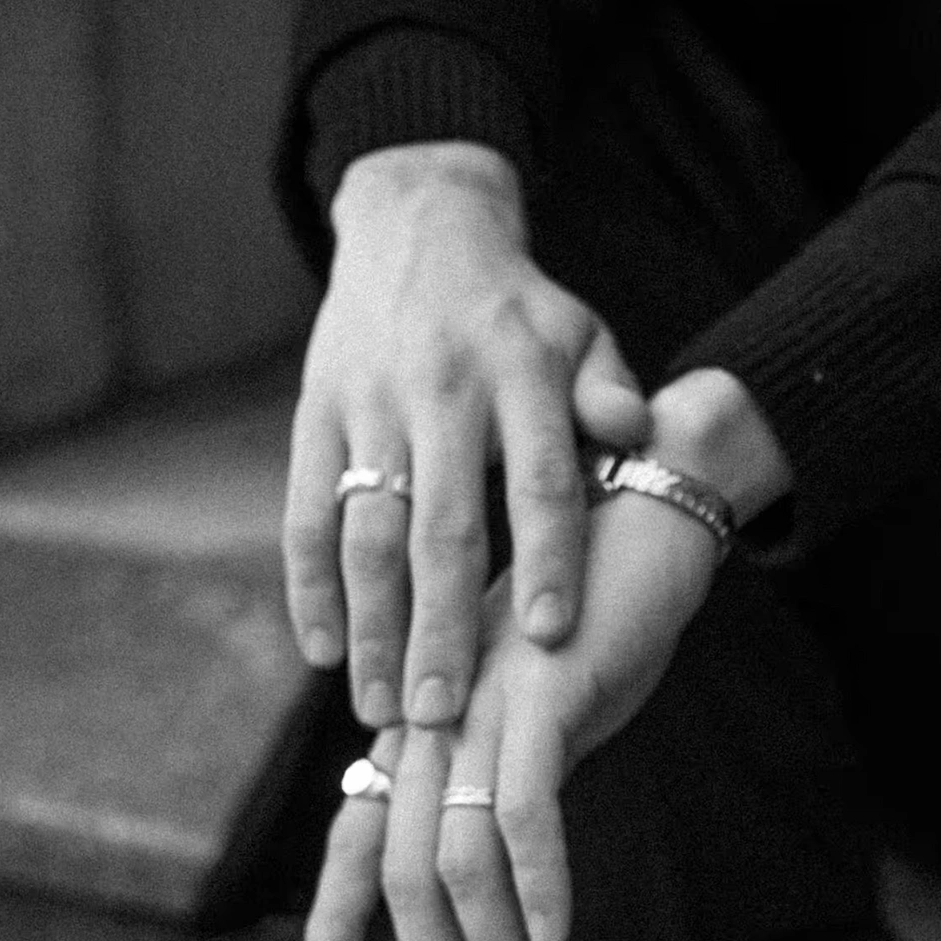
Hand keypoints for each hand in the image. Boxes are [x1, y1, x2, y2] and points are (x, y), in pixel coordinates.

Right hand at [282, 141, 650, 730]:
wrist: (418, 226)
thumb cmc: (519, 310)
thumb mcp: (581, 333)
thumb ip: (610, 392)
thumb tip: (637, 438)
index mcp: (521, 374)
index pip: (539, 478)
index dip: (547, 557)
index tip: (550, 635)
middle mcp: (442, 391)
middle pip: (443, 526)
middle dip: (443, 625)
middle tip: (445, 713)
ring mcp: (371, 404)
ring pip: (365, 530)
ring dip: (372, 625)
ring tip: (385, 707)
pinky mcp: (315, 414)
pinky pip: (303, 511)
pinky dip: (309, 585)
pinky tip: (323, 651)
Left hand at [298, 370, 792, 940]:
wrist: (651, 508)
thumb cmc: (604, 610)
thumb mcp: (547, 709)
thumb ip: (510, 773)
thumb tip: (499, 863)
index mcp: (432, 717)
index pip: (362, 826)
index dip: (337, 908)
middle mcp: (439, 713)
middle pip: (401, 865)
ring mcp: (482, 700)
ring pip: (454, 856)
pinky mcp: (542, 690)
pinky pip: (523, 808)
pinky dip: (538, 880)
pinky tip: (557, 933)